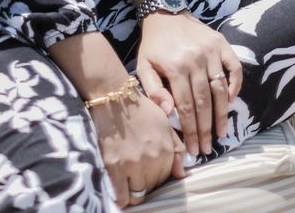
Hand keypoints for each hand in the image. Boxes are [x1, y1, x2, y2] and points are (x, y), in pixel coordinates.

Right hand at [90, 90, 186, 207]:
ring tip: (129, 181)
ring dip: (135, 190)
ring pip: (138, 194)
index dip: (158, 175)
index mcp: (166, 149)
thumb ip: (176, 148)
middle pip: (152, 186)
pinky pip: (122, 195)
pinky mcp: (114, 166)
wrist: (114, 97)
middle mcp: (152, 159)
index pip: (166, 177)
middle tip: (138, 172)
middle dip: (146, 182)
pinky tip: (121, 193)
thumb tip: (181, 174)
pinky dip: (122, 198)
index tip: (149, 169)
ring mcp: (133, 164)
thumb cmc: (140, 108)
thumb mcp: (164, 123)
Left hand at [135, 12, 243, 157]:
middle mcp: (196, 59)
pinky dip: (236, 85)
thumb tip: (168, 113)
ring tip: (221, 132)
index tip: (195, 149)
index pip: (186, 106)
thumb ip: (153, 90)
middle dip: (207, 129)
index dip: (191, 130)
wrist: (165, 13)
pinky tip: (231, 101)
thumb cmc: (153, 45)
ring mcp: (211, 50)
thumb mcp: (143, 66)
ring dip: (223, 113)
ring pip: (220, 88)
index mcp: (175, 67)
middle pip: (204, 101)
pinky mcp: (221, 43)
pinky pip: (234, 67)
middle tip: (208, 148)